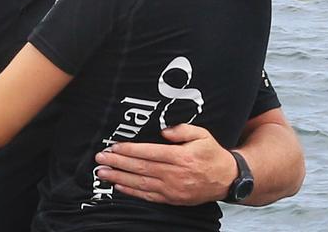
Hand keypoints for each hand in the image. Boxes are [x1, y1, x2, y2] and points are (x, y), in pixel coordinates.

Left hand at [94, 124, 235, 205]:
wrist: (227, 179)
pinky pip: (147, 196)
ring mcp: (173, 189)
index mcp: (181, 156)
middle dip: (117, 163)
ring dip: (119, 178)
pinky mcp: (172, 199)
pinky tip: (118, 186)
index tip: (113, 147)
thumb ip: (182, 129)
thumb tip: (163, 131)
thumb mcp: (202, 134)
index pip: (149, 152)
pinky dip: (131, 192)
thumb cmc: (212, 154)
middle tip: (100, 159)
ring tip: (102, 173)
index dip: (129, 150)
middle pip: (140, 168)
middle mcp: (175, 174)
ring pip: (140, 183)